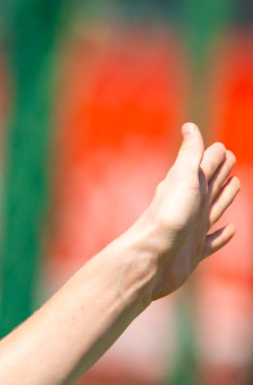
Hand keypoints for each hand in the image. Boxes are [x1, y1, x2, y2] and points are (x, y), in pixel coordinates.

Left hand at [137, 123, 239, 300]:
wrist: (150, 258)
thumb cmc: (167, 217)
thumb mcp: (183, 178)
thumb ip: (189, 155)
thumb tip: (189, 126)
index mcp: (188, 188)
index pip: (205, 166)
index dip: (214, 156)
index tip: (221, 146)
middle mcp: (190, 207)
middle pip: (210, 185)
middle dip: (221, 172)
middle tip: (230, 160)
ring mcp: (192, 230)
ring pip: (213, 209)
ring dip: (224, 198)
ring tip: (233, 185)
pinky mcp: (193, 253)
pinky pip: (211, 242)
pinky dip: (221, 236)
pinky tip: (230, 231)